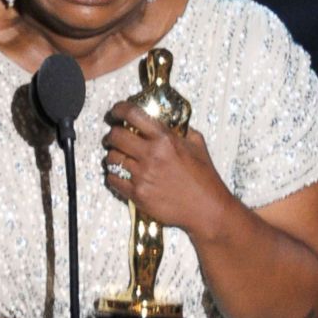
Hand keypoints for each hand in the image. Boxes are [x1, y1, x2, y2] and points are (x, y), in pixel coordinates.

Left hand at [102, 101, 235, 234]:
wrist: (206, 208)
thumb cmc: (204, 177)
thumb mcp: (197, 144)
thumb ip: (180, 130)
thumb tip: (167, 121)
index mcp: (165, 139)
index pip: (132, 114)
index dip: (119, 110)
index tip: (116, 112)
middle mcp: (151, 155)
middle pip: (115, 136)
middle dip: (111, 134)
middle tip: (113, 137)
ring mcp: (143, 176)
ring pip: (111, 158)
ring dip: (113, 156)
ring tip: (118, 157)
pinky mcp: (137, 194)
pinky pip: (112, 179)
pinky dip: (113, 175)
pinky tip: (120, 174)